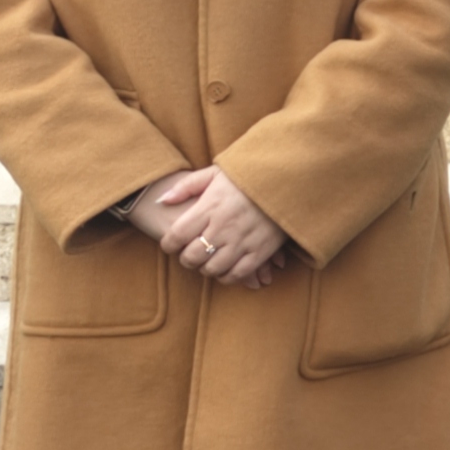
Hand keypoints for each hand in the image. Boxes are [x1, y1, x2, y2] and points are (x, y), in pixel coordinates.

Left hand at [131, 166, 287, 288]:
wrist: (287, 179)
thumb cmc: (247, 176)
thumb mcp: (215, 172)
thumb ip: (186, 186)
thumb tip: (162, 200)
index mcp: (210, 207)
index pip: (177, 236)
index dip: (168, 244)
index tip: (170, 243)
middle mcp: (224, 227)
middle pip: (192, 257)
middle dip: (185, 258)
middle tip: (188, 253)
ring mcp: (243, 241)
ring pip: (212, 269)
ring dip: (205, 268)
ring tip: (206, 261)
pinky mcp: (261, 251)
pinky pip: (237, 274)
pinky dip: (226, 276)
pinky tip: (224, 268)